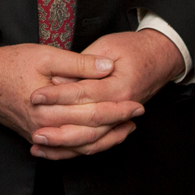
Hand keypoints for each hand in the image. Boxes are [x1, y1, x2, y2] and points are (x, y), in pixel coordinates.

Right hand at [0, 43, 125, 156]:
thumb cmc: (11, 63)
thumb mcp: (46, 55)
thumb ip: (79, 63)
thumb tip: (108, 68)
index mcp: (50, 108)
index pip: (94, 114)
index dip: (118, 109)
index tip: (137, 103)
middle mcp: (45, 128)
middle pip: (90, 134)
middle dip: (117, 125)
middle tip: (137, 115)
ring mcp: (38, 136)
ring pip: (79, 148)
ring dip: (105, 140)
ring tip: (124, 130)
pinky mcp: (34, 137)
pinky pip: (64, 151)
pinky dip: (83, 148)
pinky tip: (97, 142)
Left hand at [26, 30, 184, 158]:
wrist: (161, 56)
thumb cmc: (133, 47)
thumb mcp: (107, 45)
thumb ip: (82, 64)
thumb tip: (58, 79)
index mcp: (119, 87)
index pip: (83, 94)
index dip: (57, 95)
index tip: (35, 96)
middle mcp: (122, 106)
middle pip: (87, 124)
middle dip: (58, 129)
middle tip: (34, 130)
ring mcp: (122, 118)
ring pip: (92, 140)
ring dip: (64, 144)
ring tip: (39, 144)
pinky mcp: (117, 123)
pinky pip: (97, 143)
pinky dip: (76, 148)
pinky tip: (55, 149)